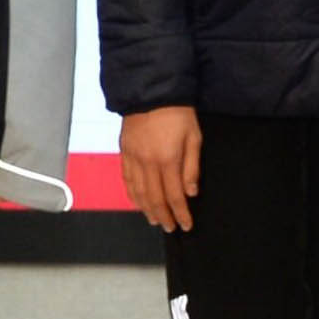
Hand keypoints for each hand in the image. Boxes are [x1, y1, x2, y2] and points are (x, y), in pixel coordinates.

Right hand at [118, 104, 204, 233]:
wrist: (151, 91)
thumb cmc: (178, 112)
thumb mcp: (194, 137)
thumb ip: (192, 167)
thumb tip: (190, 192)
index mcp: (168, 159)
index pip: (174, 196)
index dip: (180, 213)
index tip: (186, 225)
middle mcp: (148, 163)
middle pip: (155, 199)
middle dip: (163, 216)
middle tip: (170, 228)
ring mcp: (134, 158)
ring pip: (138, 192)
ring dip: (147, 209)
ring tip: (155, 220)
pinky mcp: (125, 152)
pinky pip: (127, 179)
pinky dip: (132, 194)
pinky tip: (137, 201)